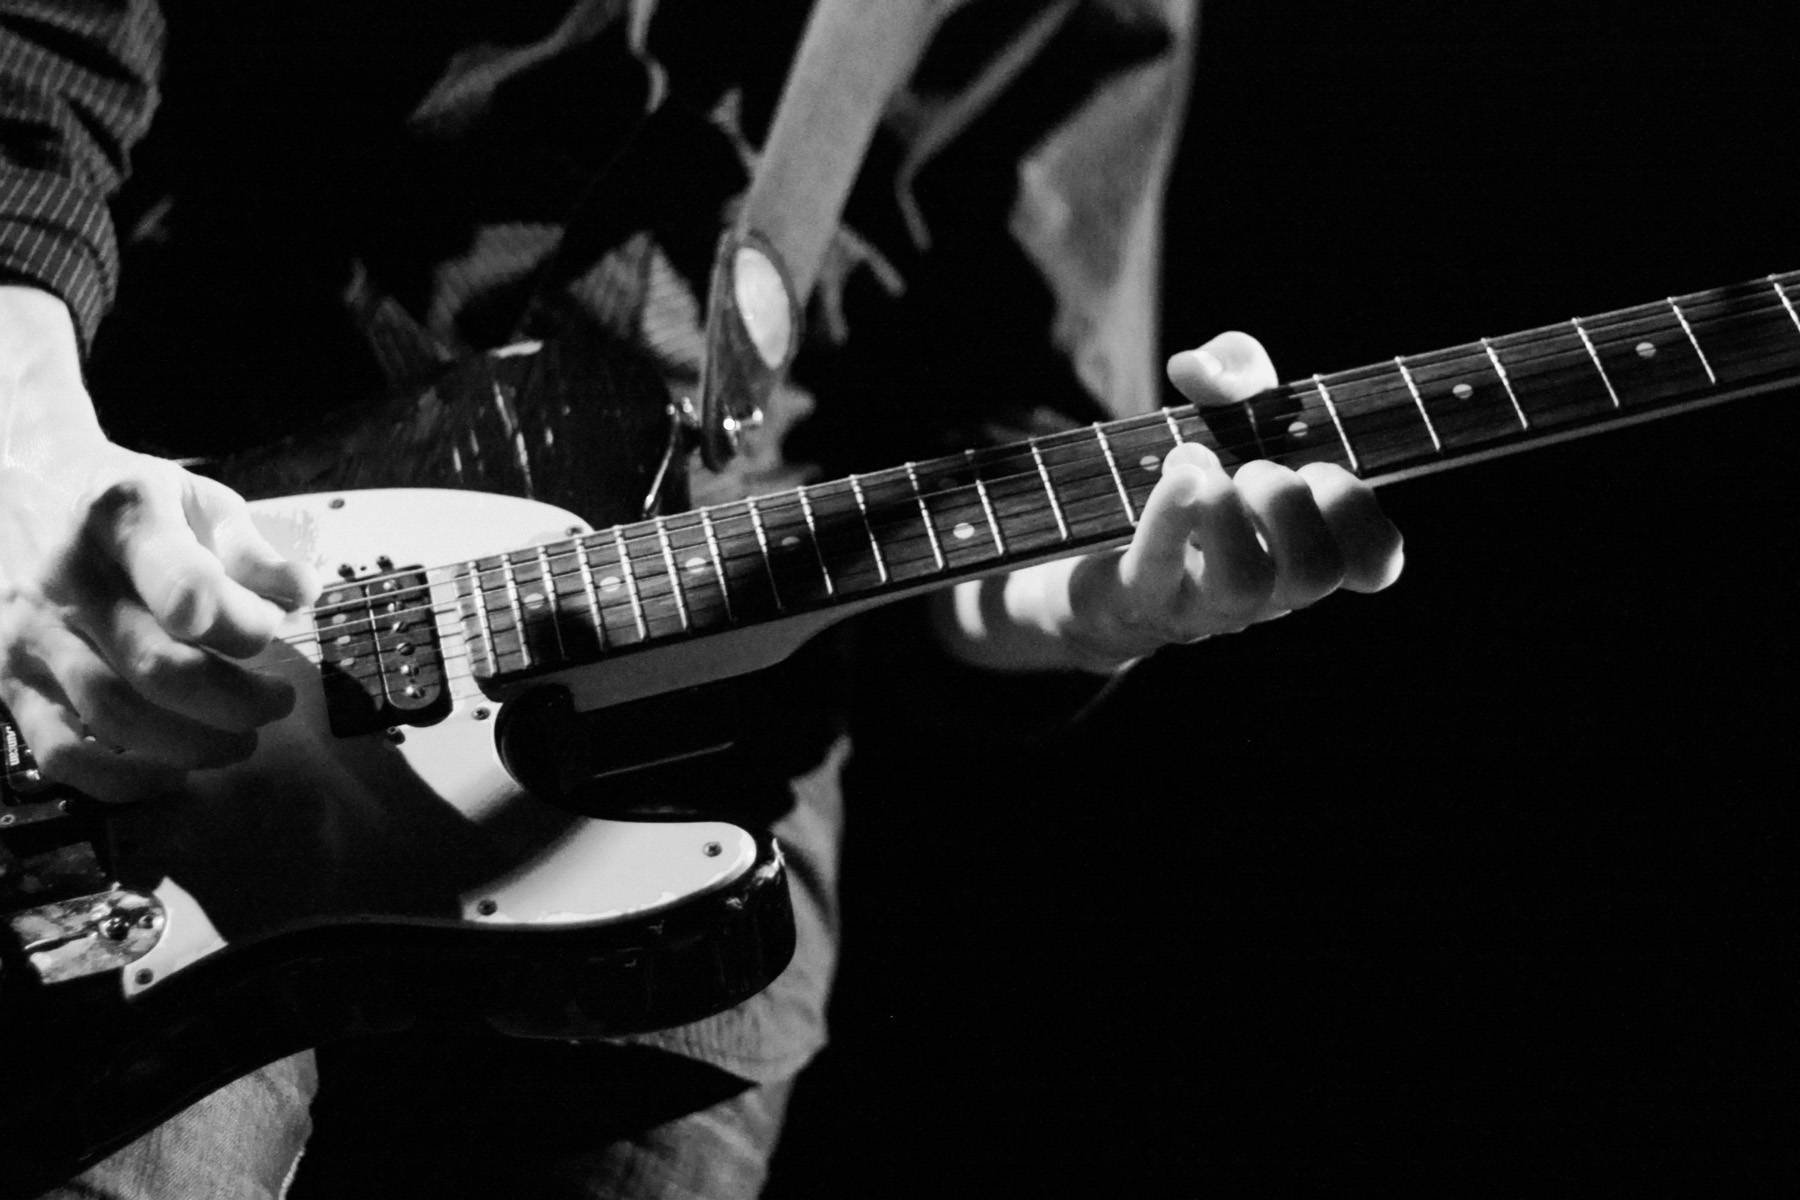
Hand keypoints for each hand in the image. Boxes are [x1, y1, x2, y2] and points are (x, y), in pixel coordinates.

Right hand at [0, 291, 316, 800]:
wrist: (19, 490)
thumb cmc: (130, 503)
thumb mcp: (196, 498)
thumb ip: (252, 549)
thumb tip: (302, 593)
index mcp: (121, 515)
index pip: (182, 579)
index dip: (236, 621)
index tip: (271, 632)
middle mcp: (67, 575)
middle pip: (158, 664)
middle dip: (235, 700)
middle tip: (277, 702)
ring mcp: (32, 631)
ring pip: (114, 714)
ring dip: (192, 743)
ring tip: (242, 739)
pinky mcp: (9, 678)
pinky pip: (60, 751)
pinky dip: (122, 778)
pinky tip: (170, 770)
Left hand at [1056, 331, 1402, 668]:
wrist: (1093, 547)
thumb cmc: (1184, 480)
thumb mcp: (1224, 410)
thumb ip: (1236, 368)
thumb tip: (1198, 370)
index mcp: (1304, 549)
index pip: (1376, 563)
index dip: (1361, 514)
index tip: (1318, 472)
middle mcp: (1267, 588)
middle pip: (1317, 572)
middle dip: (1289, 501)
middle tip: (1249, 472)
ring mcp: (1204, 603)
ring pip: (1246, 585)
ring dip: (1227, 510)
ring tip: (1198, 473)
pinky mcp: (1141, 596)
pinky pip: (1160, 567)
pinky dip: (1170, 512)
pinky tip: (1175, 475)